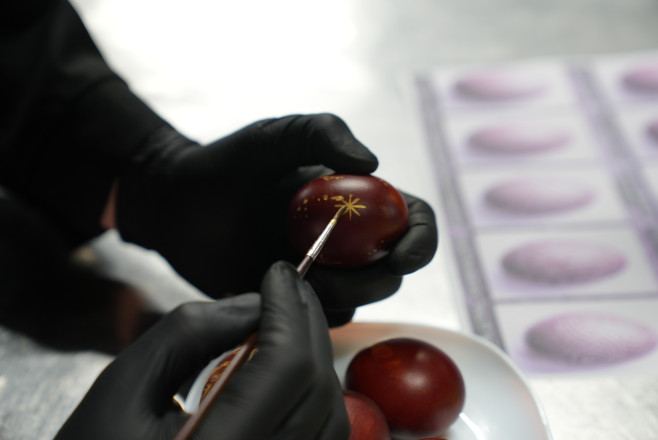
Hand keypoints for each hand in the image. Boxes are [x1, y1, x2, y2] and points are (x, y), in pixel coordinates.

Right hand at [55, 262, 348, 439]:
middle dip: (306, 324)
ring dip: (315, 357)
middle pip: (316, 386)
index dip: (288, 309)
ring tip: (286, 322)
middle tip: (287, 288)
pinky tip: (286, 369)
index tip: (278, 274)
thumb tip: (254, 302)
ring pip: (330, 414)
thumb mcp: (123, 387)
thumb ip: (190, 334)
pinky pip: (322, 436)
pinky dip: (315, 393)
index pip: (285, 367)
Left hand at [115, 113, 437, 323]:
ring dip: (340, 298)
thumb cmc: (231, 162)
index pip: (413, 221)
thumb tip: (374, 162)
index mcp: (358, 201)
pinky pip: (320, 320)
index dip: (421, 242)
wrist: (179, 201)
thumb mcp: (278, 135)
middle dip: (373, 280)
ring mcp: (322, 272)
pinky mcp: (292, 300)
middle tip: (326, 272)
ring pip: (360, 301)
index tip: (402, 257)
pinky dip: (310, 314)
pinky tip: (274, 293)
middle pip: (391, 272)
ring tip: (293, 278)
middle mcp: (347, 240)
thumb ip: (324, 132)